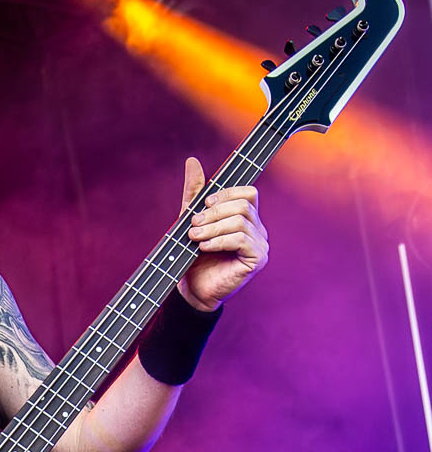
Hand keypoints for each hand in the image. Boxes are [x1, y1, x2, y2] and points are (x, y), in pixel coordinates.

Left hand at [177, 156, 268, 311]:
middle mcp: (257, 229)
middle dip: (214, 212)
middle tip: (193, 225)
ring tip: (195, 238)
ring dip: (213, 228)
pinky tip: (204, 247)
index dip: (227, 193)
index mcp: (246, 218)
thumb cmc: (194, 256)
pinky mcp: (257, 259)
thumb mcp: (190, 219)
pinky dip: (220, 241)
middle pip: (243, 205)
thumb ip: (193, 192)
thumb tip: (192, 161)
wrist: (193, 290)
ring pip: (241, 221)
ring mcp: (260, 245)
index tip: (204, 203)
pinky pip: (242, 239)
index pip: (248, 192)